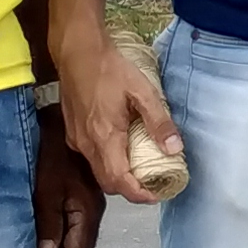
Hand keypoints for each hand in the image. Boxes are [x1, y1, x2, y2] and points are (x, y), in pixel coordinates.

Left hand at [30, 110, 103, 247]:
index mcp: (87, 211)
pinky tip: (44, 244)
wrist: (59, 123)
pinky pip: (72, 226)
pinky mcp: (79, 195)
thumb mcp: (46, 189)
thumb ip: (49, 222)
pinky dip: (58, 240)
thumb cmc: (50, 156)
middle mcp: (91, 211)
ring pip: (76, 238)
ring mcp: (87, 203)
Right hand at [61, 31, 183, 207]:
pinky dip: (108, 162)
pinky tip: (124, 149)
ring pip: (98, 171)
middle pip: (108, 182)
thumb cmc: (110, 69)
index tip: (157, 195)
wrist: (77, 52)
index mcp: (105, 137)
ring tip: (143, 169)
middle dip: (131, 189)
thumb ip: (159, 122)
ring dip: (119, 177)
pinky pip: (91, 158)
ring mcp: (76, 139)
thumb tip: (175, 149)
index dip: (138, 194)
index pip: (119, 181)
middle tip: (154, 183)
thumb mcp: (142, 92)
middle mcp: (86, 144)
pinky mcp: (72, 133)